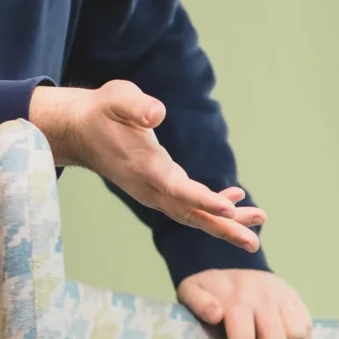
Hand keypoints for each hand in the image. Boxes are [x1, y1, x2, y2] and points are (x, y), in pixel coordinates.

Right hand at [28, 80, 265, 251]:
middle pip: (190, 214)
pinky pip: (187, 205)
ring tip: (258, 220)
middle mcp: (150, 188)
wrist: (80, 131)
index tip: (229, 209)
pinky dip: (212, 205)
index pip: (177, 189)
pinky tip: (235, 200)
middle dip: (223, 226)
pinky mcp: (157, 191)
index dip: (203, 200)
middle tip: (253, 240)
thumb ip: (137, 106)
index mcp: (144, 167)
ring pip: (192, 214)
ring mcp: (153, 193)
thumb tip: (157, 112)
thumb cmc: (102, 111)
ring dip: (225, 222)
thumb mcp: (118, 98)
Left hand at [178, 268, 314, 338]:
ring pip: (296, 336)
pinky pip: (306, 327)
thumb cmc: (209, 287)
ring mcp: (284, 296)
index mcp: (237, 299)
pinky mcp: (296, 298)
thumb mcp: (191, 289)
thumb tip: (215, 315)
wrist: (232, 260)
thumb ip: (196, 301)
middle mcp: (264, 297)